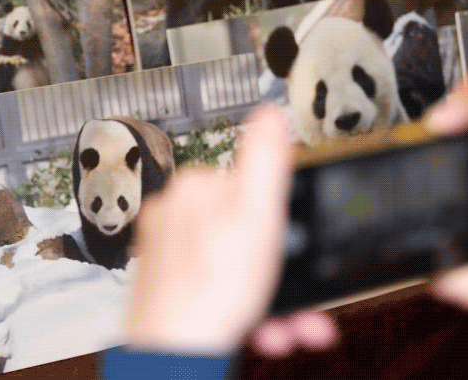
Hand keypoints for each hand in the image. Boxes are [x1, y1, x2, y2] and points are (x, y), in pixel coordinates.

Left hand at [127, 104, 336, 354]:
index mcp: (193, 189)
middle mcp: (174, 218)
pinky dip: (250, 312)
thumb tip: (270, 112)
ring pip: (239, 269)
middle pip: (248, 235)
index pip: (252, 189)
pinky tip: (264, 329)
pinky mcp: (171, 289)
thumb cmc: (208, 293)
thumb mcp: (255, 213)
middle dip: (282, 269)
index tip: (291, 246)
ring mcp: (170, 256)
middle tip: (297, 295)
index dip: (280, 221)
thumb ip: (265, 158)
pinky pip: (223, 293)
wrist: (176, 356)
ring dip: (274, 297)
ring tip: (288, 323)